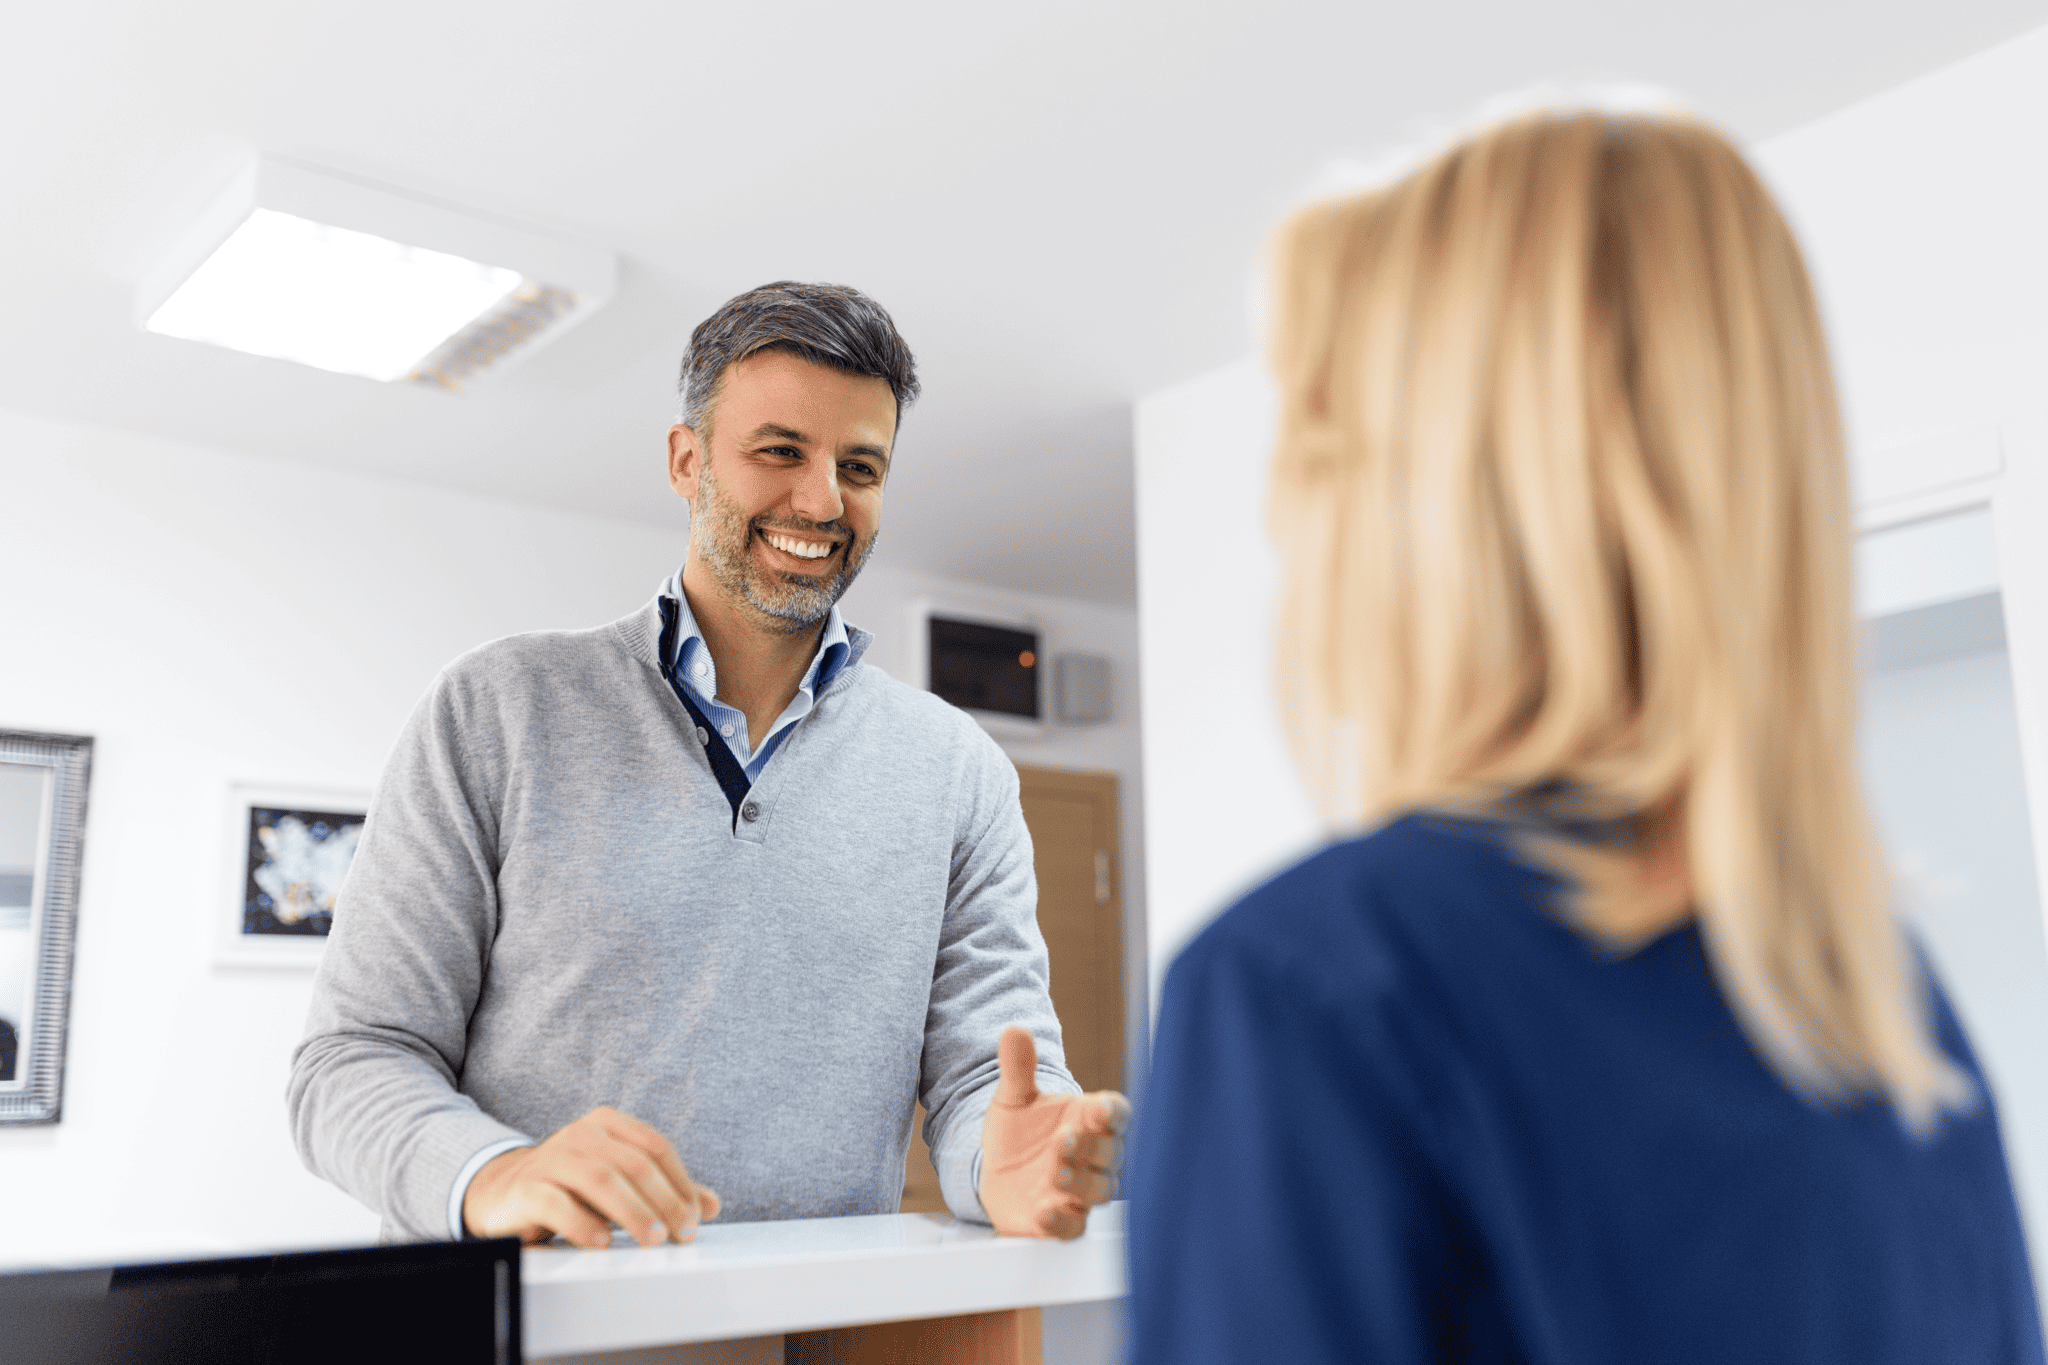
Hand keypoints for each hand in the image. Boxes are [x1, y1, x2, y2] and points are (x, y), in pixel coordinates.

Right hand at [463, 1105, 720, 1248]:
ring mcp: (551, 1158)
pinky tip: (603, 1242)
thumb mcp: (620, 1184)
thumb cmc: (572, 1187)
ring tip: (652, 1240)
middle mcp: (580, 1135)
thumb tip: (711, 1204)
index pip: (656, 1148)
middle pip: (633, 1165)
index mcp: (607, 1125)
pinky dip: (584, 1224)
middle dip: (664, 1202)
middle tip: (681, 1235)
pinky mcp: (526, 1188)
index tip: (696, 1217)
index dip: (680, 1183)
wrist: (503, 1192)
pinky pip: (558, 1203)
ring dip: (633, 1213)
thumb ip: (663, 1191)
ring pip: (600, 1180)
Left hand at [978, 1025, 1130, 1238]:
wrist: (996, 1170)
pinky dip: (1062, 1221)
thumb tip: (1014, 1030)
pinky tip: (1045, 1210)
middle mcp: (1093, 1157)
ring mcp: (1080, 1191)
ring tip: (1056, 1171)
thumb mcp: (1014, 1097)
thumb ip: (1018, 1068)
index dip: (1112, 1113)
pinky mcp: (1062, 1221)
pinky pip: (1073, 1228)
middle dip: (1089, 1148)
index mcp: (1090, 1120)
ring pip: (1098, 1191)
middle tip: (1063, 1139)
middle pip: (1110, 1154)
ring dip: (1080, 1181)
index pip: (1115, 1114)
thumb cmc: (1019, 1130)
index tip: (1101, 1109)